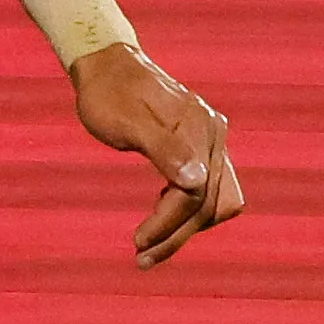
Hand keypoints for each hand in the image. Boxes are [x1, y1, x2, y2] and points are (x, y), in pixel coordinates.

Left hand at [70, 43, 241, 267]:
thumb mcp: (126, 122)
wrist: (106, 63)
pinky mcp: (202, 144)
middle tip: (141, 260)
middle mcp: (213, 134)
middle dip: (178, 235)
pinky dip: (187, 208)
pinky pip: (208, 187)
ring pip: (216, 200)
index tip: (136, 243)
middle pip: (212, 203)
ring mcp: (211, 139)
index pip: (196, 193)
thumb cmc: (108, 94)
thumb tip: (196, 181)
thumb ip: (162, 149)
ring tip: (149, 246)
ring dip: (187, 228)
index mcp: (198, 128)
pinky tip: (159, 214)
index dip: (168, 224)